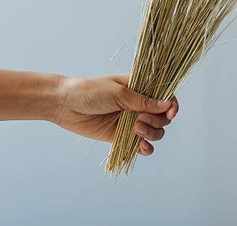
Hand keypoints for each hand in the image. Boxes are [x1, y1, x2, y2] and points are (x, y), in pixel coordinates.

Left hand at [52, 73, 178, 155]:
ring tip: (136, 130)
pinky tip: (142, 148)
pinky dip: (146, 148)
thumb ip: (142, 101)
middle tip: (140, 120)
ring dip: (152, 133)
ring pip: (155, 131)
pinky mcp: (122, 136)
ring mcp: (131, 121)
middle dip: (157, 121)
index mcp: (140, 87)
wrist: (65, 105)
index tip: (170, 113)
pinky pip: (141, 145)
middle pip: (162, 116)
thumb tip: (166, 104)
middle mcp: (139, 104)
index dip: (171, 105)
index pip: (165, 95)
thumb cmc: (90, 91)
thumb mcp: (119, 93)